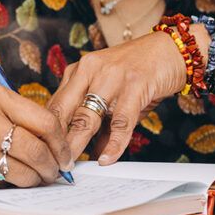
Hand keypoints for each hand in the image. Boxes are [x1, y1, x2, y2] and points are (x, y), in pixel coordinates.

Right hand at [0, 82, 72, 189]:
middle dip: (51, 167)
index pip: (44, 120)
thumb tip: (58, 147)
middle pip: (35, 148)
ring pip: (20, 170)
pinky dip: (6, 185)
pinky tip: (2, 178)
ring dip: (33, 180)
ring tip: (34, 179)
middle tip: (54, 173)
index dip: (61, 143)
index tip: (66, 156)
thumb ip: (20, 119)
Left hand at [46, 31, 186, 164]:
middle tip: (51, 165)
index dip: (47, 132)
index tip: (44, 154)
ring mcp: (111, 76)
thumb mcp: (112, 94)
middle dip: (56, 141)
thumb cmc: (139, 72)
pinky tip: (108, 158)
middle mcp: (90, 70)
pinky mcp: (135, 84)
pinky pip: (120, 120)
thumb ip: (101, 123)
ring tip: (71, 165)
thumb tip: (94, 155)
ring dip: (77, 143)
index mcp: (79, 71)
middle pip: (64, 111)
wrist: (171, 49)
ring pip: (87, 116)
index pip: (55, 105)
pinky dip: (114, 142)